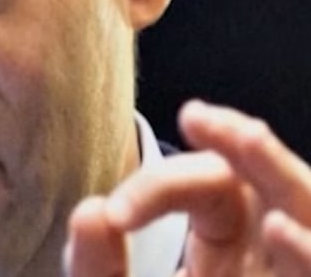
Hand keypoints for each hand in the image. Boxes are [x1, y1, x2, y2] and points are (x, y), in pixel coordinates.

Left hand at [64, 100, 310, 276]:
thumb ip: (99, 267)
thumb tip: (90, 210)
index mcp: (224, 252)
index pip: (208, 190)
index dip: (162, 185)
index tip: (116, 214)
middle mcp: (263, 263)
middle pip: (271, 190)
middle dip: (242, 146)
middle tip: (200, 118)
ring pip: (308, 218)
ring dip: (282, 176)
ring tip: (245, 138)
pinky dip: (309, 255)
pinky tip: (280, 230)